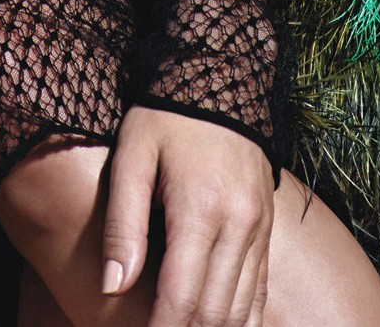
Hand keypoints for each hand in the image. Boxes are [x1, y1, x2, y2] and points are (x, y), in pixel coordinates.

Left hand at [103, 105, 273, 325]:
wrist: (218, 78)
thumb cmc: (165, 115)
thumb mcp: (132, 155)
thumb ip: (122, 223)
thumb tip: (112, 286)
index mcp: (200, 208)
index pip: (181, 296)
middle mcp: (239, 225)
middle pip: (213, 311)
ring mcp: (259, 230)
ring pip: (241, 310)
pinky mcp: (266, 229)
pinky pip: (259, 292)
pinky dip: (241, 321)